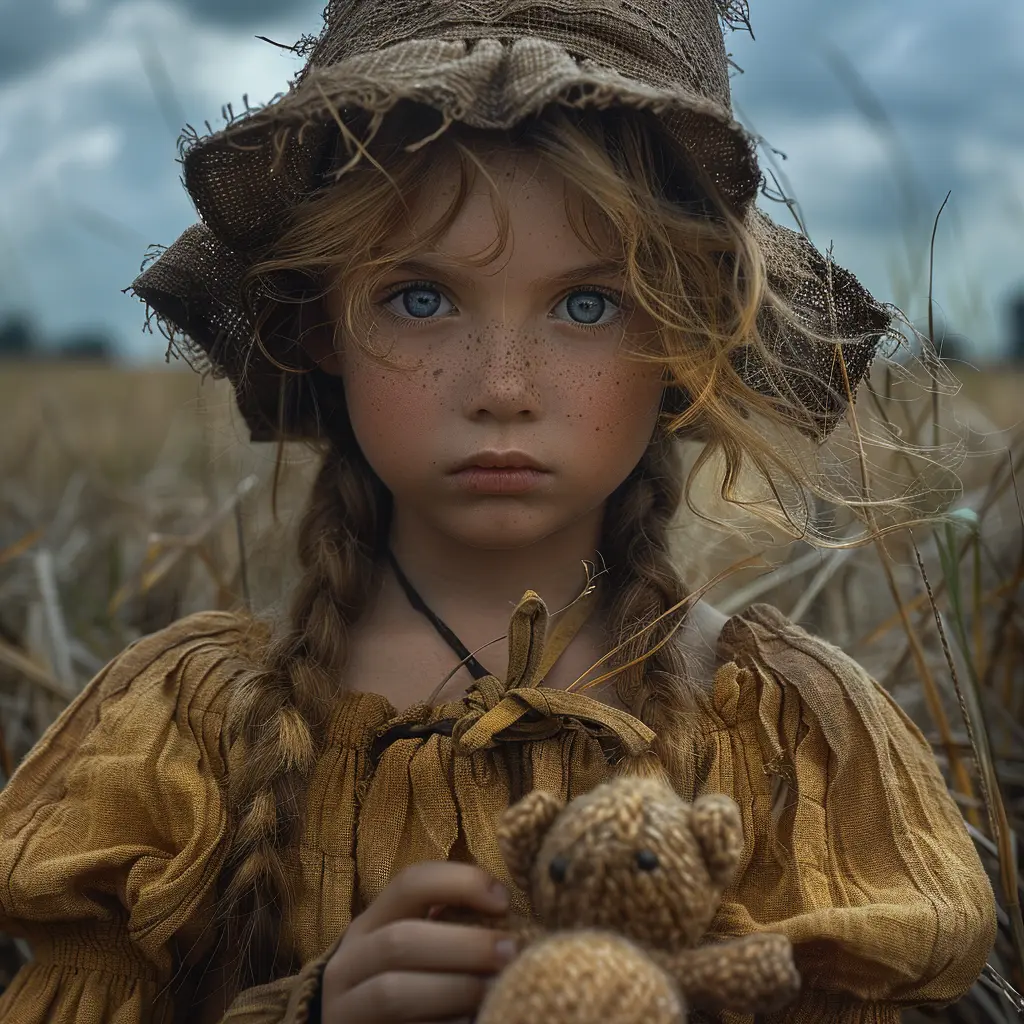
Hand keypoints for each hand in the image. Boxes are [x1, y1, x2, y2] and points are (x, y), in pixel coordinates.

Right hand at [321, 862, 518, 1022]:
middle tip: (510, 953)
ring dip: (454, 989)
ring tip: (494, 991)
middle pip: (400, 940)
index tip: (503, 900)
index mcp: (371, 924)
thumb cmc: (405, 984)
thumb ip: (448, 929)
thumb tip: (506, 914)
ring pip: (393, 991)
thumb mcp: (415, 947)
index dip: (460, 883)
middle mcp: (350, 962)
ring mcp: (347, 1007)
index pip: (409, 883)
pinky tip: (470, 1023)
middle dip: (464, 945)